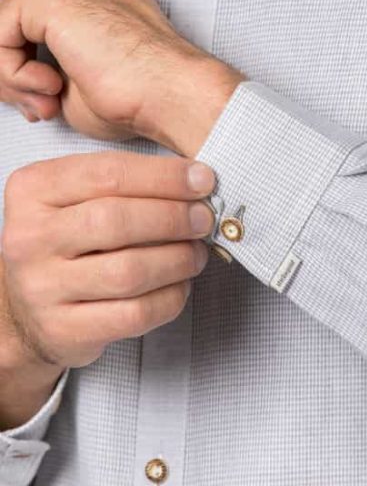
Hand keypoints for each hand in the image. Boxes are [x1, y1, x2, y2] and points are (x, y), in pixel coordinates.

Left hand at [0, 0, 243, 152]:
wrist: (170, 91)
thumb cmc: (140, 91)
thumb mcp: (76, 73)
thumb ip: (43, 60)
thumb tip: (9, 76)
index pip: (31, 17)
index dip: (29, 63)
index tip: (50, 98)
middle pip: (13, 18)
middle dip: (16, 70)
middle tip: (45, 105)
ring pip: (0, 26)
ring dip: (14, 77)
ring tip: (51, 99)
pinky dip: (12, 72)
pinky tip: (52, 84)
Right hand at [0, 151, 215, 370]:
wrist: (27, 307)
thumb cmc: (68, 239)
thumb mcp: (78, 196)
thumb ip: (127, 182)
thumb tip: (195, 180)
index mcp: (33, 190)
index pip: (108, 173)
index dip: (164, 176)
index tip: (203, 179)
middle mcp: (28, 238)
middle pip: (116, 220)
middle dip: (174, 217)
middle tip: (204, 218)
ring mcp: (41, 288)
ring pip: (128, 271)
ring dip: (177, 259)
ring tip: (196, 253)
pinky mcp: (62, 330)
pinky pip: (132, 314)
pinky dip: (170, 298)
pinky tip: (180, 285)